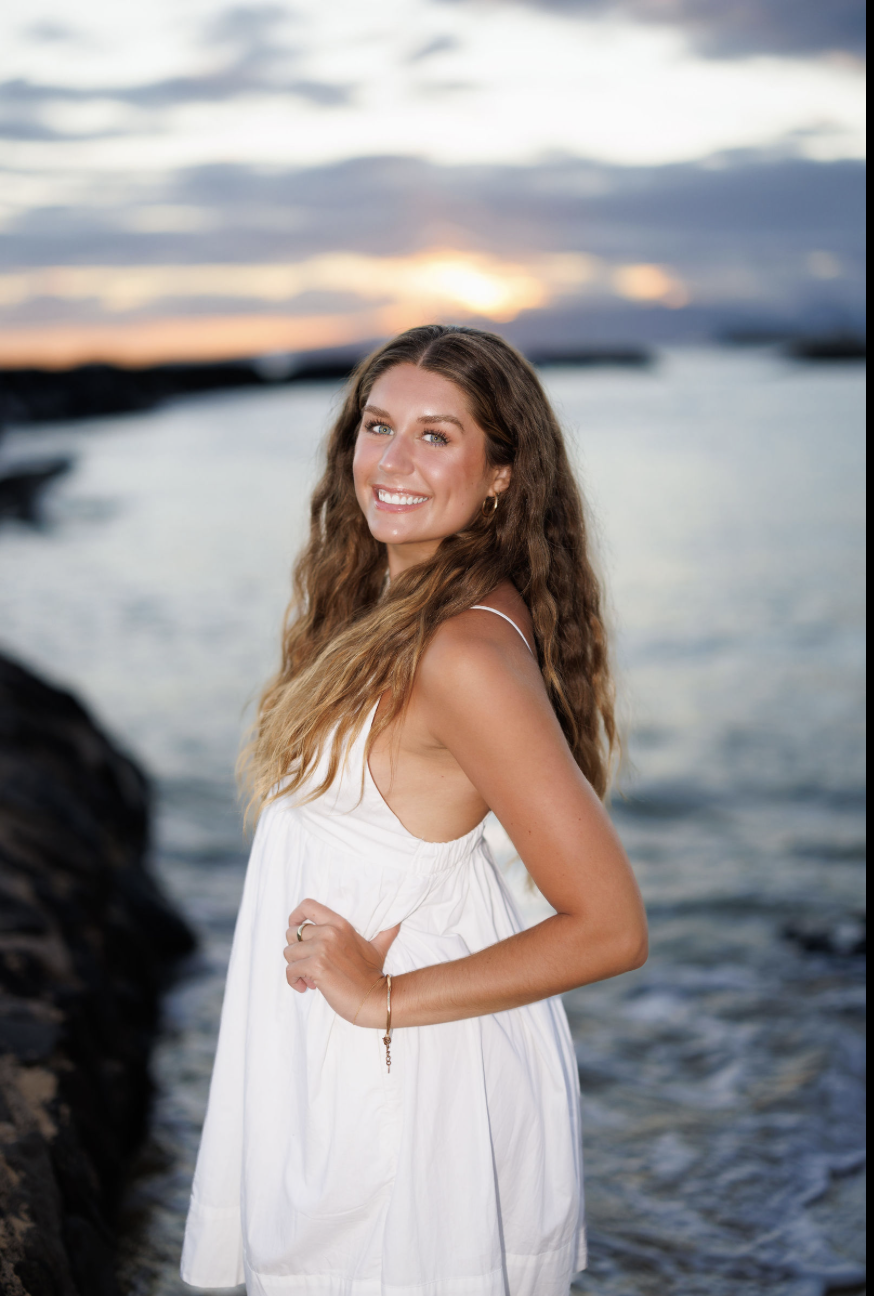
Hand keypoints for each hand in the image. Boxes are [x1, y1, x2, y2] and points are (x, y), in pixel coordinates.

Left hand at [284, 898, 399, 1025]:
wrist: (375, 998)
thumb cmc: (373, 975)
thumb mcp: (379, 947)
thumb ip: (384, 932)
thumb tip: (397, 923)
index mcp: (340, 924)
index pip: (308, 906)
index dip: (295, 916)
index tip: (295, 928)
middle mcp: (329, 932)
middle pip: (292, 933)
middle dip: (295, 950)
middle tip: (306, 963)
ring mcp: (322, 948)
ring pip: (289, 953)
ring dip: (295, 968)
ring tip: (309, 978)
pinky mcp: (316, 967)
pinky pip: (290, 970)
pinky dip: (294, 981)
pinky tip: (306, 986)